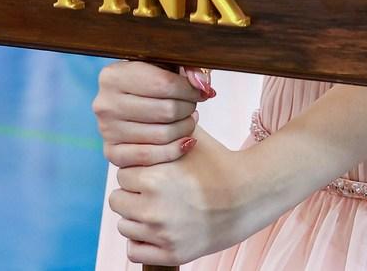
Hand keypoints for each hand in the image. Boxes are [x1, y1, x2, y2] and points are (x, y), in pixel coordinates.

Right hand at [93, 61, 207, 168]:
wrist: (131, 103)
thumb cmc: (150, 81)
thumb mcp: (166, 64)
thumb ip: (189, 68)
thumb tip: (202, 86)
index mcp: (112, 75)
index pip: (164, 84)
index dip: (190, 90)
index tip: (200, 91)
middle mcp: (104, 103)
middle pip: (166, 111)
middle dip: (188, 109)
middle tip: (193, 106)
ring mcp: (106, 130)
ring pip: (162, 135)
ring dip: (185, 128)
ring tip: (189, 120)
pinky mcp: (111, 153)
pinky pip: (150, 156)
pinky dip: (174, 150)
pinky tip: (185, 141)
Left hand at [110, 132, 261, 265]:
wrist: (248, 197)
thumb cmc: (219, 164)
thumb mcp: (191, 138)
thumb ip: (164, 126)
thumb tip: (148, 112)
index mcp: (155, 179)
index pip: (121, 174)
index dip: (136, 170)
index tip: (152, 171)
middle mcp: (154, 210)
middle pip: (118, 200)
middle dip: (132, 193)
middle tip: (152, 190)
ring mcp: (162, 235)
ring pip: (124, 225)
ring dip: (136, 217)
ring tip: (157, 208)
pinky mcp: (172, 255)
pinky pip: (134, 251)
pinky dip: (141, 241)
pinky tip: (156, 229)